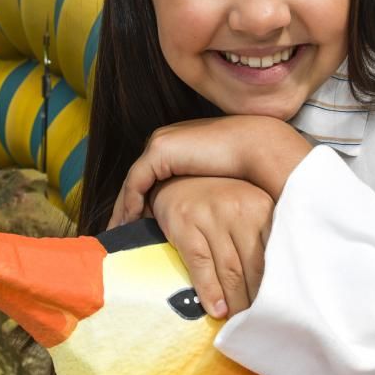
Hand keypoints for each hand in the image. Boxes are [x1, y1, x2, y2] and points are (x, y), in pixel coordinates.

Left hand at [109, 116, 310, 228]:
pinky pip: (137, 182)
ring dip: (124, 209)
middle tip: (118, 232)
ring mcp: (159, 143)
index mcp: (175, 146)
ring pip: (133, 182)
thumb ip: (199, 192)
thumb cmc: (242, 167)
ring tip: (120, 233)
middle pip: (136, 180)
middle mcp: (163, 140)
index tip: (134, 225)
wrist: (255, 146)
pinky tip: (131, 223)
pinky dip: (131, 203)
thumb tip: (194, 217)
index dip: (141, 202)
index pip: (149, 178)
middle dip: (127, 207)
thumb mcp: (213, 182)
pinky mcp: (160, 151)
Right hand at [149, 177, 272, 318]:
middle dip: (257, 300)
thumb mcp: (246, 208)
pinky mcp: (185, 224)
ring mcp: (210, 216)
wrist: (176, 178)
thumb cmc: (217, 200)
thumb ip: (262, 237)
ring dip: (236, 302)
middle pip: (254, 266)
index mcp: (260, 207)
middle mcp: (238, 209)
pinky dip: (210, 291)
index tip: (279, 309)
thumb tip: (279, 282)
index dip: (276, 286)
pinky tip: (216, 310)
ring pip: (230, 270)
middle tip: (260, 324)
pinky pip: (201, 265)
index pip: (274, 254)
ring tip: (239, 323)